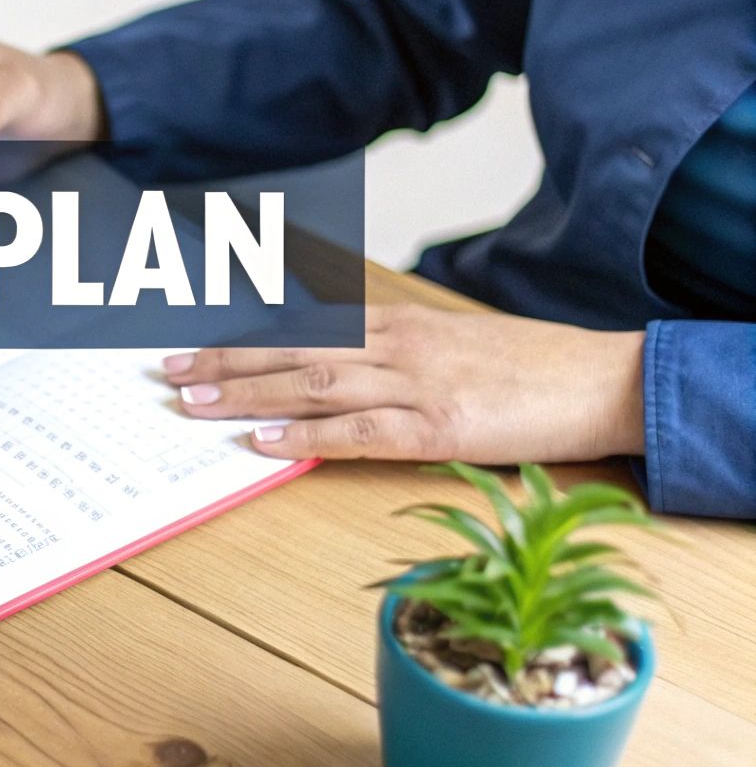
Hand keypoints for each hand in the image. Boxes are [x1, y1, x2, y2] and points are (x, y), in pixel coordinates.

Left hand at [162, 305, 645, 463]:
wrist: (599, 379)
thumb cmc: (525, 367)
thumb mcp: (446, 344)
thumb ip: (387, 352)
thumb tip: (329, 365)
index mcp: (394, 323)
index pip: (300, 327)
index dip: (241, 337)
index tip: (191, 343)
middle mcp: (395, 345)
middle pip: (290, 350)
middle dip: (222, 361)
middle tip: (167, 371)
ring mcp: (415, 384)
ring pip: (311, 383)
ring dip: (246, 394)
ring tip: (192, 403)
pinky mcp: (439, 426)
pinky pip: (359, 432)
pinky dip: (307, 437)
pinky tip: (265, 442)